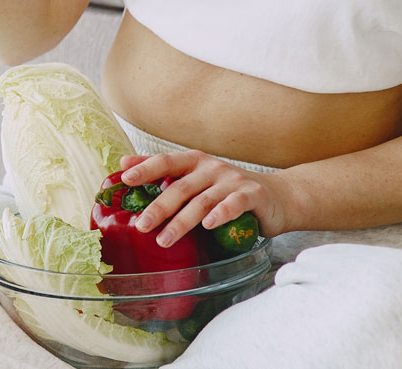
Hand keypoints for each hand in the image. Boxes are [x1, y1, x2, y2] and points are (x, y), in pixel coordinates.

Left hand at [118, 150, 293, 247]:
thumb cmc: (228, 190)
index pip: (166, 162)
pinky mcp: (252, 195)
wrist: (277, 196)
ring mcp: (232, 180)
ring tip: (164, 240)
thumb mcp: (197, 179)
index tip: (124, 178)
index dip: (145, 168)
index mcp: (195, 163)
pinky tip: (209, 225)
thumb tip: (124, 166)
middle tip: (141, 226)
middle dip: (159, 207)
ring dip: (182, 221)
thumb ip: (166, 174)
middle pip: (181, 187)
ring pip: (203, 201)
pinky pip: (234, 203)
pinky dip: (221, 213)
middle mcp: (212, 168)